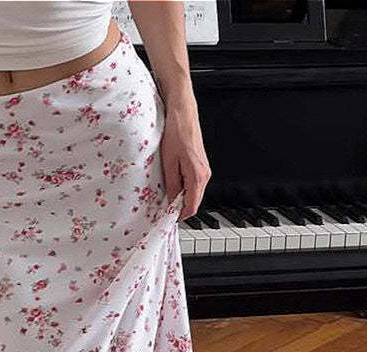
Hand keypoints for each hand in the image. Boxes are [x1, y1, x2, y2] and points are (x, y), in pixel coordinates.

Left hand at [160, 100, 211, 221]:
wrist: (183, 114)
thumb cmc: (176, 133)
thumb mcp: (168, 163)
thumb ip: (171, 185)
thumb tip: (171, 201)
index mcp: (197, 176)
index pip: (192, 207)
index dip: (180, 215)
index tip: (169, 218)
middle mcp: (204, 175)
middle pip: (194, 201)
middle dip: (181, 207)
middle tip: (165, 208)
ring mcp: (205, 170)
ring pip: (194, 193)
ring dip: (182, 197)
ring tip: (167, 194)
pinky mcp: (201, 165)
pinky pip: (194, 183)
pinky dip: (185, 188)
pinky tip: (174, 183)